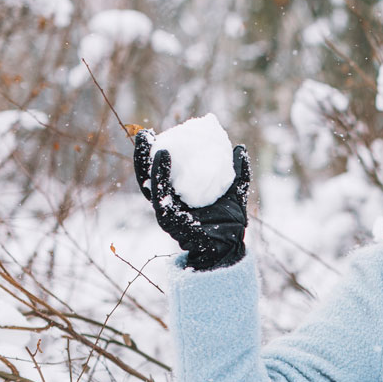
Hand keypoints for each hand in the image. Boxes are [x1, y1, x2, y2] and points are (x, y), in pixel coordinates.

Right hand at [133, 129, 250, 270]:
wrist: (230, 248)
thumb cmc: (229, 224)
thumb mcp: (236, 194)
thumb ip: (238, 173)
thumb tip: (239, 148)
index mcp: (180, 196)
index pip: (163, 172)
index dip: (157, 154)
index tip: (157, 133)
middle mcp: (168, 203)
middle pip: (149, 175)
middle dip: (143, 154)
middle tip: (144, 134)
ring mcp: (166, 211)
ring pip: (147, 182)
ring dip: (144, 159)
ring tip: (146, 139)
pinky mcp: (167, 218)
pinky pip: (159, 193)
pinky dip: (158, 173)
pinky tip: (162, 155)